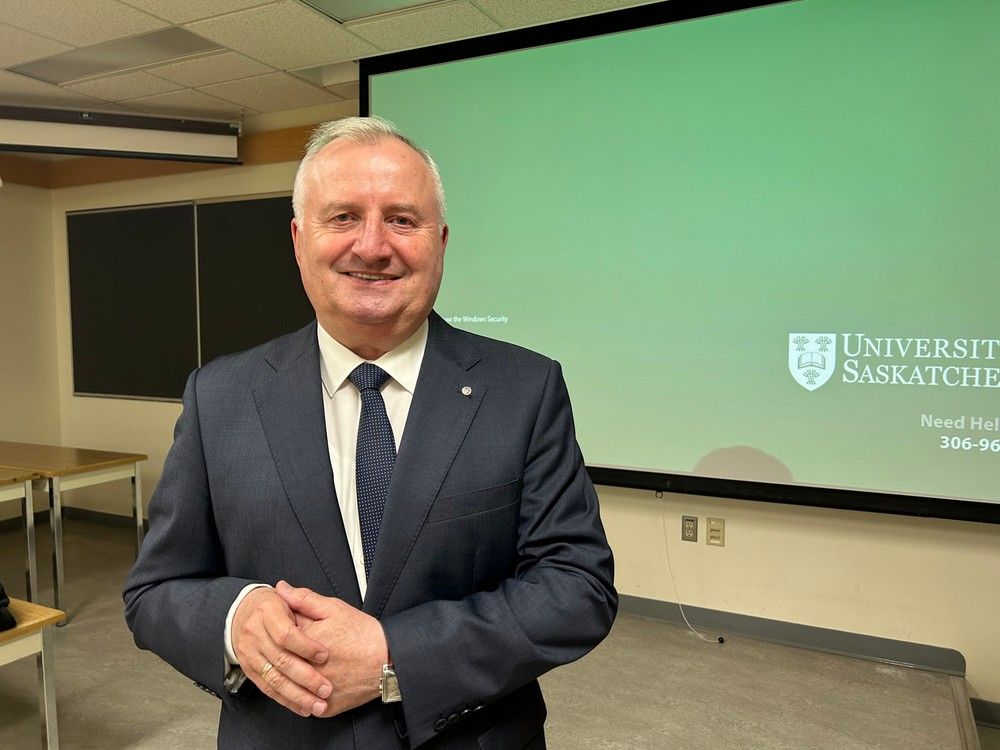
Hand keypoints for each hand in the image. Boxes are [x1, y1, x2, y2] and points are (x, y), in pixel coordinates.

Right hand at [231, 587, 332, 716]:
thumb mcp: (288, 597)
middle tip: (327, 689)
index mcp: (266, 614)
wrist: (243, 614)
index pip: (286, 634)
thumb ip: (298, 597)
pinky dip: (286, 700)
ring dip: (298, 695)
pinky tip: (302, 707)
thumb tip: (287, 588)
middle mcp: (254, 635)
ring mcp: (250, 655)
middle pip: (281, 660)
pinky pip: (268, 689)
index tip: (325, 655)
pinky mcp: (250, 670)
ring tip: (318, 704)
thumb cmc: (273, 606)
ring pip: (275, 679)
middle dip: (306, 678)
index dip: (306, 646)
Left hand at [274, 580, 387, 717]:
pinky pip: (305, 706)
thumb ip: (303, 598)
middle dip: (280, 656)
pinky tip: (307, 687)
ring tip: (295, 669)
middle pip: (280, 664)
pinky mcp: (325, 708)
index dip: (279, 631)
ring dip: (287, 680)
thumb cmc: (362, 633)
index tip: (284, 629)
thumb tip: (280, 588)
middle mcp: (306, 669)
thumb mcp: (333, 608)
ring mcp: (314, 692)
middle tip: (291, 651)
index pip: (277, 637)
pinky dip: (304, 698)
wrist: (387, 659)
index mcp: (304, 641)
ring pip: (289, 690)